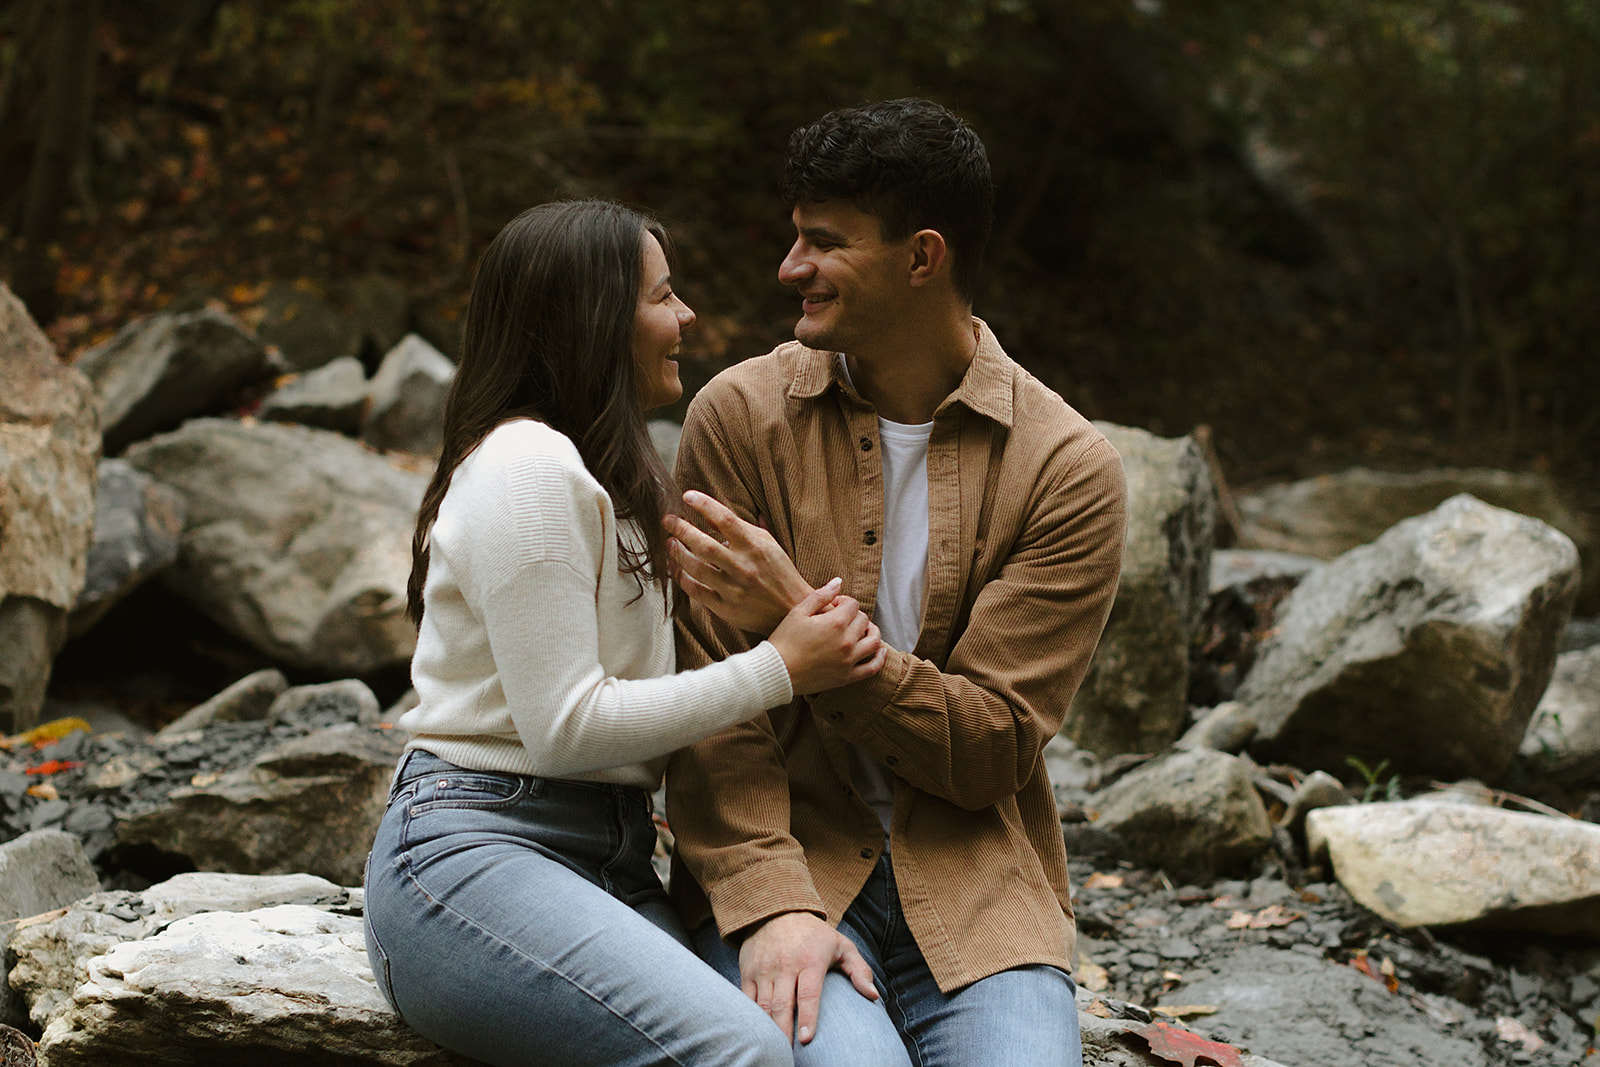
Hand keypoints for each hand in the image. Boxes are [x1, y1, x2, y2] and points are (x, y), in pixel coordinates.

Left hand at [665, 490, 810, 634]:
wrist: (793, 609)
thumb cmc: (779, 572)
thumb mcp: (767, 543)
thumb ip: (742, 528)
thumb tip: (713, 513)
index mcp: (755, 546)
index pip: (725, 519)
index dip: (704, 504)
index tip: (687, 496)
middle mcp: (743, 566)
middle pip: (704, 544)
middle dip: (681, 529)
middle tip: (668, 520)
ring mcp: (734, 589)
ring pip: (696, 568)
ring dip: (678, 553)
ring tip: (670, 543)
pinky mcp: (727, 608)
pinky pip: (697, 592)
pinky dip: (683, 579)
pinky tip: (677, 569)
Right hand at [738, 912, 878, 1044]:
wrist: (776, 910)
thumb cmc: (814, 935)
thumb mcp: (841, 945)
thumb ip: (859, 971)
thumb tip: (873, 996)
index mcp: (810, 960)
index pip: (808, 993)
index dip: (807, 1017)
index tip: (807, 1040)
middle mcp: (785, 965)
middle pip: (782, 1005)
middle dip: (784, 1032)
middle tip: (788, 1054)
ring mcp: (764, 969)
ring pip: (763, 1005)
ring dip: (768, 1029)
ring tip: (775, 1049)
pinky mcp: (748, 971)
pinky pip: (747, 999)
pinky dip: (751, 1017)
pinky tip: (758, 1032)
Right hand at [767, 581, 886, 694]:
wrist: (776, 672)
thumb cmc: (784, 640)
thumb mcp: (798, 612)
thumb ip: (821, 595)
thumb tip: (839, 581)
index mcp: (835, 623)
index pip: (853, 605)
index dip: (844, 602)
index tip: (834, 606)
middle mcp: (846, 641)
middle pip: (863, 621)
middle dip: (855, 616)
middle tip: (843, 618)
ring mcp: (849, 660)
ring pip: (874, 641)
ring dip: (872, 632)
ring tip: (864, 630)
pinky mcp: (847, 677)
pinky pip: (872, 668)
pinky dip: (880, 658)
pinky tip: (879, 651)